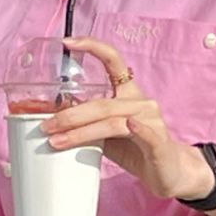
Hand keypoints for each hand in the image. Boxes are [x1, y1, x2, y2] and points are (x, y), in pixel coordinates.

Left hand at [42, 36, 215, 201]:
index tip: (68, 42)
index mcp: (128, 94)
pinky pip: (146, 132)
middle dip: (70, 115)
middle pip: (102, 103)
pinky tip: (129, 124)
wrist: (169, 173)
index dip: (92, 47)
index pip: (112, 62)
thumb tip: (53, 121)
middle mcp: (141, 102)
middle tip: (46, 126)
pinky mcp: (159, 142)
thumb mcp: (107, 135)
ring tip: (58, 141)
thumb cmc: (136, 151)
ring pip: (113, 121)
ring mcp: (151, 121)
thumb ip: (88, 124)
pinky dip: (137, 128)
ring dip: (82, 132)